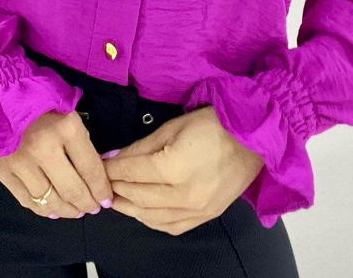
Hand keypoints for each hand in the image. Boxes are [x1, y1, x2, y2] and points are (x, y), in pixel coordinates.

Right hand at [0, 109, 112, 218]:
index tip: (106, 198)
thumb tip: (93, 168)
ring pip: (50, 200)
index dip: (101, 189)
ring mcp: (22, 162)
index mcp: (66, 128)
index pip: (91, 169)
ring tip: (75, 211)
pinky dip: (41, 209)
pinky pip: (26, 199)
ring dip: (66, 210)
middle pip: (72, 189)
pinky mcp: (2, 171)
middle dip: (87, 203)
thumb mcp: (66, 106)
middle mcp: (45, 148)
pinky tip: (51, 209)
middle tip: (93, 208)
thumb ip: (80, 136)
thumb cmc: (36, 94)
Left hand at [103, 106, 264, 235]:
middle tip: (101, 180)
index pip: (131, 172)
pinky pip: (170, 227)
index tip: (99, 163)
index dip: (111, 168)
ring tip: (115, 197)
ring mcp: (196, 210)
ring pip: (150, 216)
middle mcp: (184, 195)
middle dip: (115, 187)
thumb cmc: (214, 126)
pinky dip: (150, 220)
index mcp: (174, 168)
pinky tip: (140, 211)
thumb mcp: (172, 127)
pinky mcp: (205, 217)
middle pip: (137, 196)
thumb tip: (115, 157)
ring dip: (129, 207)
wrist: (253, 140)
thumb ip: (141, 146)